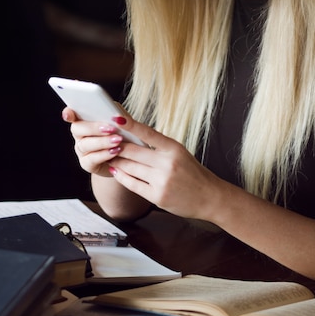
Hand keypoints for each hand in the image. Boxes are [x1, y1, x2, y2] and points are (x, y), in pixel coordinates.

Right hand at [62, 107, 125, 176]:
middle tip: (111, 128)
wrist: (125, 157)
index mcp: (84, 120)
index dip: (68, 114)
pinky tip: (115, 151)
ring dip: (102, 142)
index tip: (68, 115)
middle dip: (93, 128)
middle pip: (77, 129)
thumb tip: (118, 117)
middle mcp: (79, 135)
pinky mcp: (87, 163)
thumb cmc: (121, 134)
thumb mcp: (120, 121)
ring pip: (85, 144)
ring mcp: (81, 150)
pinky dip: (104, 154)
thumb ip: (117, 115)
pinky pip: (92, 159)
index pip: (72, 114)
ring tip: (117, 140)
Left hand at [105, 113, 225, 220]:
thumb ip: (159, 146)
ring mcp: (162, 180)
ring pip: (130, 167)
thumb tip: (133, 136)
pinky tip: (115, 170)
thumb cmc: (193, 173)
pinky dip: (121, 176)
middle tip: (104, 139)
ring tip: (108, 155)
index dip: (130, 124)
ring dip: (117, 161)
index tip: (115, 117)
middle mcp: (168, 163)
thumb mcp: (180, 153)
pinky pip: (132, 184)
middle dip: (116, 145)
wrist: (210, 197)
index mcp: (174, 148)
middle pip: (133, 151)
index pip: (148, 132)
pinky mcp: (157, 196)